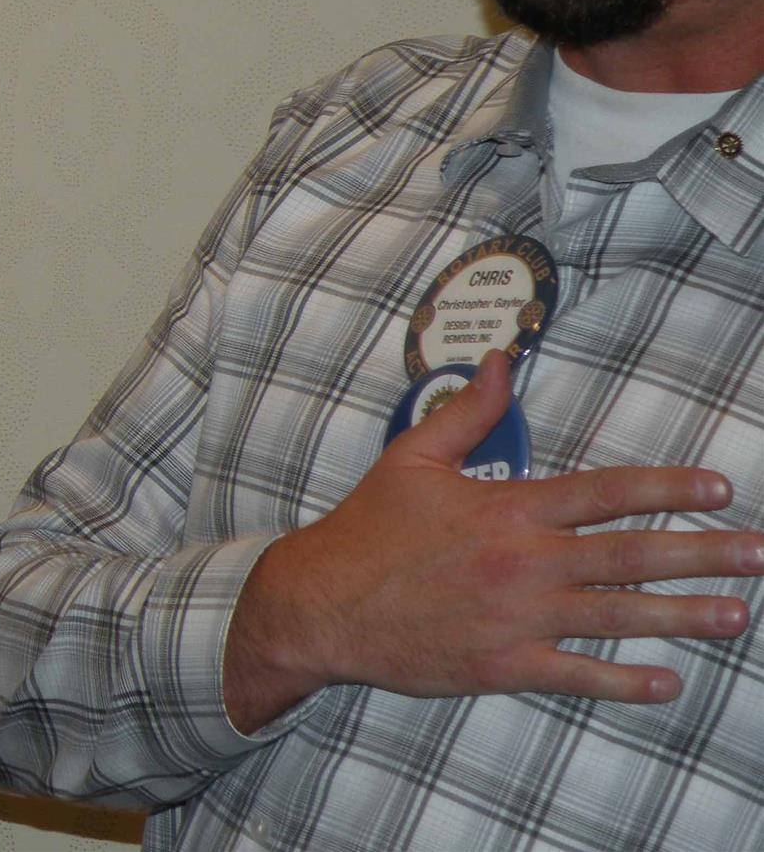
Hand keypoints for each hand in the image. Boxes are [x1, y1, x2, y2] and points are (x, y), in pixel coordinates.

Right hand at [224, 350, 763, 731]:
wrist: (322, 603)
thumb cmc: (367, 530)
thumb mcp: (412, 458)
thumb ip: (466, 412)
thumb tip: (501, 361)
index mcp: (507, 508)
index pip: (605, 492)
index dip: (667, 487)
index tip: (719, 487)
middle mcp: (523, 561)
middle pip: (630, 554)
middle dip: (703, 553)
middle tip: (758, 553)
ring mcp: (517, 617)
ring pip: (619, 615)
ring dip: (683, 615)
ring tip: (735, 614)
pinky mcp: (503, 664)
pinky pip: (578, 674)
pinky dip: (625, 680)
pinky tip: (665, 680)